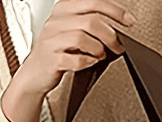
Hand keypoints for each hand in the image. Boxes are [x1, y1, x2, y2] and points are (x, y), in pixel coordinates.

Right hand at [19, 0, 135, 96]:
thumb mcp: (71, 31)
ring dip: (98, 48)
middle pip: (91, 21)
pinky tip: (90, 62)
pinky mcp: (51, 59)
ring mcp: (51, 40)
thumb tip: (118, 27)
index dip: (115, 11)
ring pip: (83, 37)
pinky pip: (75, 59)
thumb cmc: (56, 53)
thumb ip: (89, 24)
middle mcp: (56, 22)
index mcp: (63, 9)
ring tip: (101, 55)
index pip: (94, 2)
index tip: (128, 21)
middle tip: (117, 45)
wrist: (33, 75)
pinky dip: (87, 61)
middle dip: (110, 35)